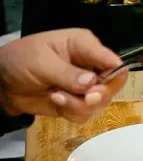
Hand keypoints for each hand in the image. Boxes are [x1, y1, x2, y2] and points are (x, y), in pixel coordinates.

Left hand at [0, 30, 128, 122]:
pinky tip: (56, 101)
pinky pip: (88, 114)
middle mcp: (92, 65)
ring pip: (101, 102)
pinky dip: (73, 112)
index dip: (113, 74)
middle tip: (85, 98)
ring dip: (79, 105)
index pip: (112, 60)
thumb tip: (91, 83)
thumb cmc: (21, 60)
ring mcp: (87, 86)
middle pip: (113, 84)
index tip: (99, 87)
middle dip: (98, 95)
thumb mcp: (41, 62)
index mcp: (86, 46)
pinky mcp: (79, 102)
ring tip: (57, 97)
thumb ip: (67, 73)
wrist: (2, 81)